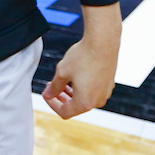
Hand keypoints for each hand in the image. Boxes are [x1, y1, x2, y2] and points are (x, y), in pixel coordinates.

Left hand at [42, 2, 120, 119]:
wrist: (103, 43)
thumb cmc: (83, 57)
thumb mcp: (62, 72)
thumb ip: (54, 87)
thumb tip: (49, 94)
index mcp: (85, 103)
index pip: (64, 112)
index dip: (52, 104)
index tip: (46, 93)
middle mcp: (97, 101)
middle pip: (75, 107)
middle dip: (61, 98)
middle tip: (51, 87)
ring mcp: (105, 93)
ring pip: (84, 98)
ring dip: (71, 93)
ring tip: (62, 81)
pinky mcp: (108, 84)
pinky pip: (92, 91)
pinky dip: (82, 88)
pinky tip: (75, 76)